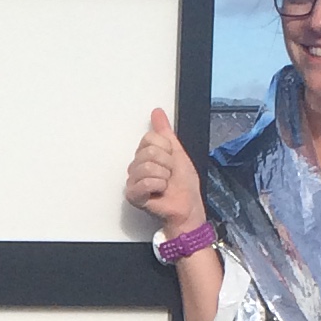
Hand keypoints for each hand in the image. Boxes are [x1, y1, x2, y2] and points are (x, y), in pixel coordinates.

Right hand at [125, 107, 204, 237]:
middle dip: (166, 164)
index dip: (166, 149)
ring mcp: (133, 181)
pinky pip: (144, 182)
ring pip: (147, 166)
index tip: (171, 161)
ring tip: (165, 184)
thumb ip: (165, 132)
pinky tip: (159, 192)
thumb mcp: (178, 152)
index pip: (150, 138)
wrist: (187, 208)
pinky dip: (158, 186)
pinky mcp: (133, 195)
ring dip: (164, 176)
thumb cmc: (183, 186)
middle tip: (169, 175)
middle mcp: (137, 167)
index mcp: (145, 155)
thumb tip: (157, 112)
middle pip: (148, 152)